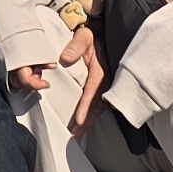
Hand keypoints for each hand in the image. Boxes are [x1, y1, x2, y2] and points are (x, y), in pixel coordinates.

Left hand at [59, 19, 100, 134]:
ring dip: (87, 122)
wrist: (101, 35)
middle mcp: (106, 81)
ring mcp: (106, 87)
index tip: (79, 120)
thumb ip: (76, 45)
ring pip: (97, 108)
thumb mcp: (84, 36)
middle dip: (86, 122)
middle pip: (96, 106)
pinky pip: (97, 105)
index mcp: (101, 70)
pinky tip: (80, 125)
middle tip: (73, 136)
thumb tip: (66, 58)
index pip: (93, 91)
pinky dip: (89, 116)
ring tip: (75, 135)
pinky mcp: (103, 89)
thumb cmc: (90, 36)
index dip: (86, 106)